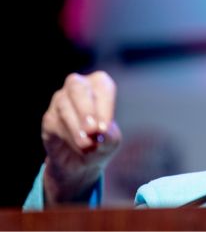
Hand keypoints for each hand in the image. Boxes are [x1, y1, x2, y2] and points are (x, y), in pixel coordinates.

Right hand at [41, 71, 121, 204]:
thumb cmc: (102, 144)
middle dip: (87, 108)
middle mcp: (78, 88)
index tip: (106, 127)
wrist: (81, 164)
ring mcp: (60, 101)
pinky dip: (67, 135)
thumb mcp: (112, 140)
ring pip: (63, 105)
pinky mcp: (48, 118)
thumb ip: (110, 133)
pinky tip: (78, 146)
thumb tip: (102, 131)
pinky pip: (54, 122)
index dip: (104, 103)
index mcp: (100, 86)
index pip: (103, 86)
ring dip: (76, 125)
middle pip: (78, 88)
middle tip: (95, 130)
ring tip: (88, 143)